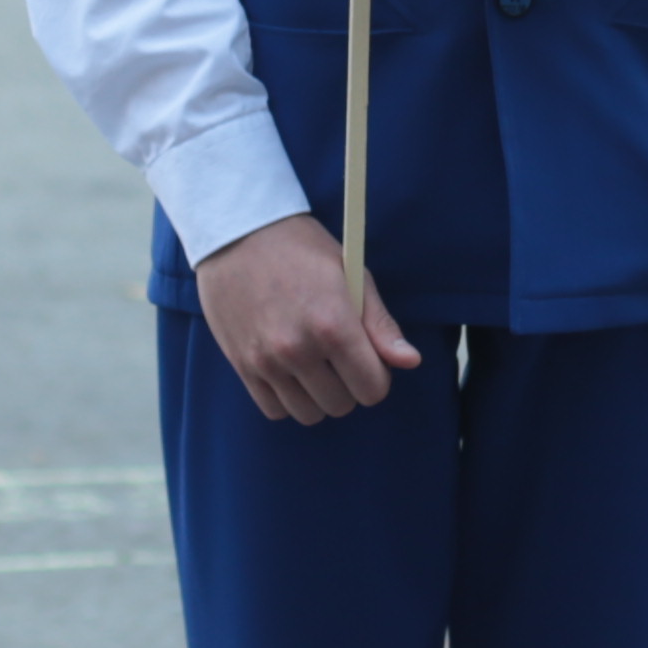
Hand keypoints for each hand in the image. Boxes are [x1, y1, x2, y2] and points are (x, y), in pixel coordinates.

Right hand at [192, 214, 418, 422]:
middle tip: (339, 357)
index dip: (377, 376)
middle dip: (349, 385)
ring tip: (314, 364)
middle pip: (343, 405)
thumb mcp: (350, 274)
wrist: (237, 234)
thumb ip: (380, 324)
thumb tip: (411, 361)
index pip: (372, 389)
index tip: (368, 359)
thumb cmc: (301, 250)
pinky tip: (289, 371)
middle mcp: (299, 349)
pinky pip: (275, 411)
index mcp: (333, 324)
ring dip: (318, 396)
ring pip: (309, 414)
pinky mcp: (242, 366)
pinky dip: (287, 398)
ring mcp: (267, 361)